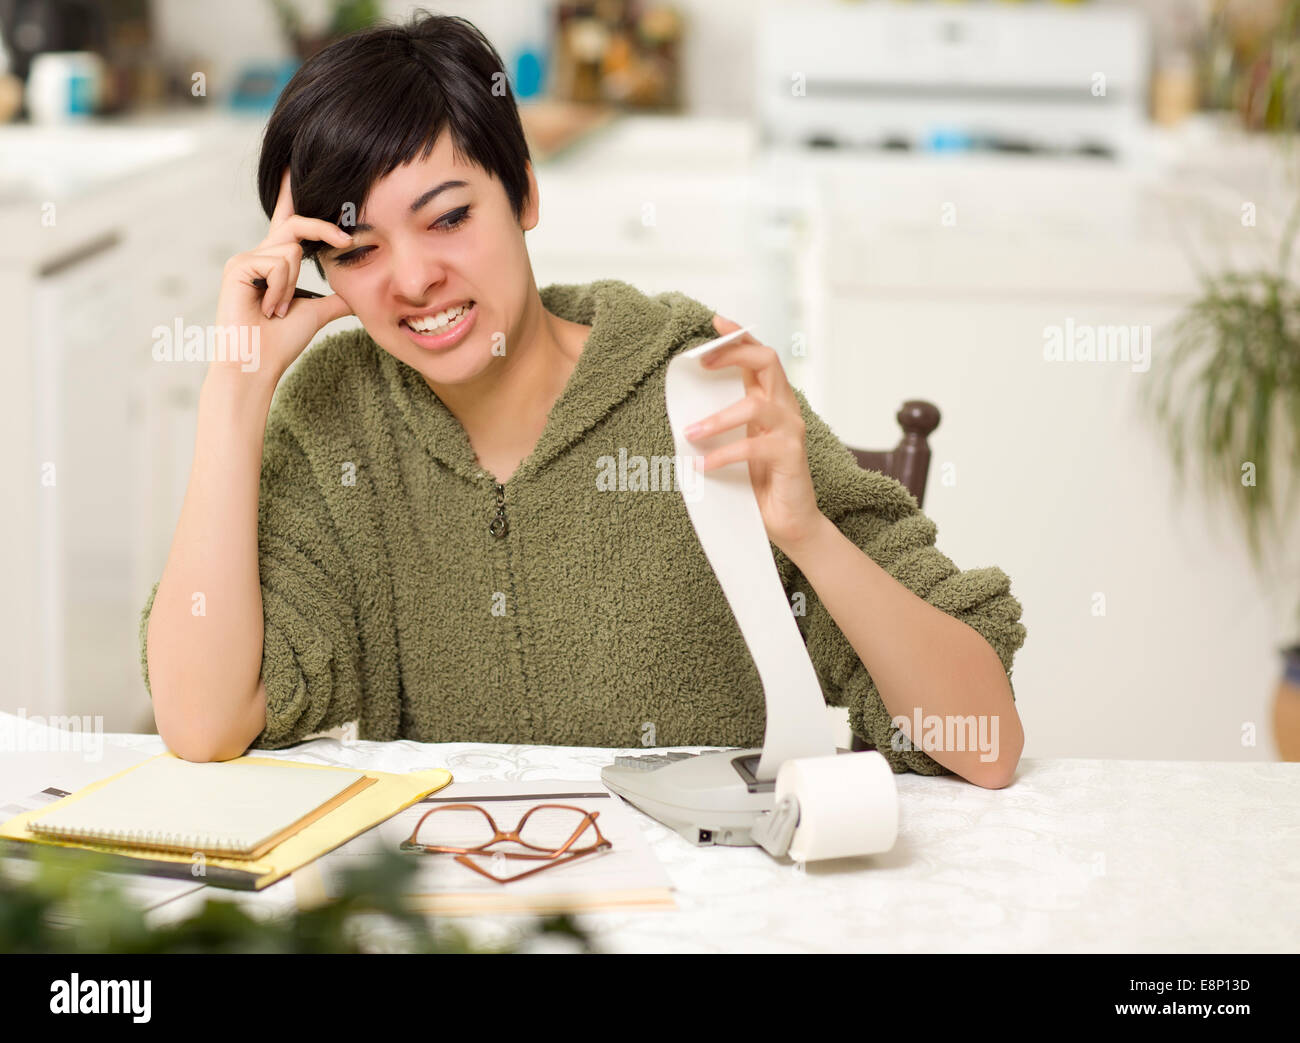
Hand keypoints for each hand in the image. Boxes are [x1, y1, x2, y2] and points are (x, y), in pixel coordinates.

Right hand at [211, 167, 354, 386]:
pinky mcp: (238, 266)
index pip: (287, 221)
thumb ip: (336, 297)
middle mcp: (258, 254)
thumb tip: (359, 292)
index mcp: (275, 262)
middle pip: (296, 225)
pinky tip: (266, 308)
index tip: (293, 164)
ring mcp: (245, 258)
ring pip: (291, 253)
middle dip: (323, 230)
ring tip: (277, 309)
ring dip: (293, 286)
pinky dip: (280, 291)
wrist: (258, 363)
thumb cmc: (281, 342)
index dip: (291, 193)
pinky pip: (278, 265)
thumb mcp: (317, 312)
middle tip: (346, 239)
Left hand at [684, 315, 824, 555]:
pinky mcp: (790, 455)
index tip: (715, 322)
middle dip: (733, 353)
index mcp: (771, 401)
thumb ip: (721, 426)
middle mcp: (785, 409)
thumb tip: (680, 416)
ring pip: (756, 404)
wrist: (789, 524)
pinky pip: (755, 445)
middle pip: (767, 362)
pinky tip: (703, 465)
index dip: (739, 336)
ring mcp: (791, 430)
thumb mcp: (736, 446)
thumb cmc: (760, 484)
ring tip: (689, 434)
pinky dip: (724, 454)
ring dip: (717, 418)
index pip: (759, 356)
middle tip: (702, 362)